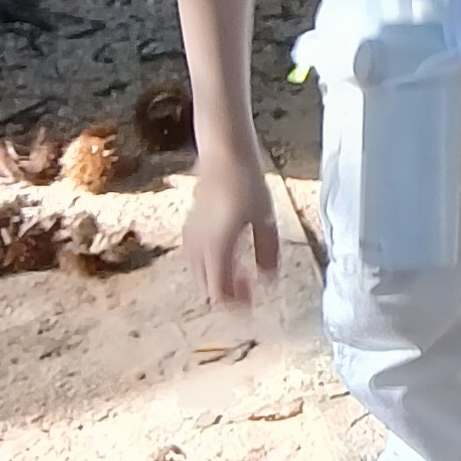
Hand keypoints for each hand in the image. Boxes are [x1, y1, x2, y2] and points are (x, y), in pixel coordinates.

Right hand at [188, 149, 278, 308]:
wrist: (224, 155)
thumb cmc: (246, 183)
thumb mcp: (266, 219)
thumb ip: (268, 251)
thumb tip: (269, 279)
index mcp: (217, 248)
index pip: (219, 292)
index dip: (235, 305)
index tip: (253, 303)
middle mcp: (199, 246)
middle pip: (208, 286)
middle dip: (230, 294)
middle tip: (251, 291)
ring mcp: (191, 236)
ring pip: (200, 273)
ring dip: (220, 279)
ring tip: (244, 275)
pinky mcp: (191, 226)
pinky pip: (197, 258)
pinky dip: (212, 265)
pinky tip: (229, 256)